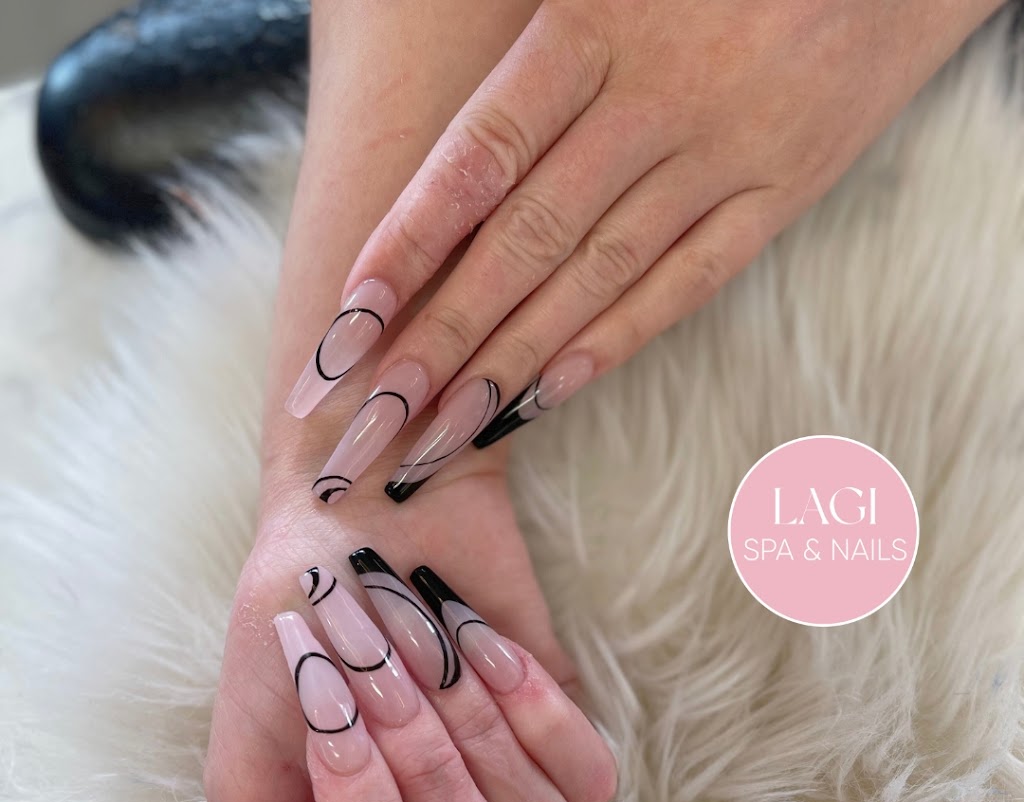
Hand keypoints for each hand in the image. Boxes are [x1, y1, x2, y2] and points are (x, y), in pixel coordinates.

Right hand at [206, 450, 614, 801]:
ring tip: (430, 654)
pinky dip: (533, 709)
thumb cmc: (296, 630)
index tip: (333, 729)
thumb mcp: (245, 768)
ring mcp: (509, 795)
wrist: (361, 517)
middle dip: (424, 769)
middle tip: (381, 677)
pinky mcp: (563, 736)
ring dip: (474, 729)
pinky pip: (590, 781)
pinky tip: (482, 649)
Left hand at [286, 0, 1002, 504]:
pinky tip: (545, 398)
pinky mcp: (779, 197)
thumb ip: (526, 62)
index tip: (349, 322)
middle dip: (439, 339)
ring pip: (593, 280)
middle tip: (374, 418)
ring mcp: (722, 156)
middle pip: (523, 243)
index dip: (407, 244)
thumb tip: (441, 163)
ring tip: (437, 433)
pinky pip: (683, 286)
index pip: (478, 159)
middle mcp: (653, 100)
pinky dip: (610, 344)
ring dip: (508, 365)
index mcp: (593, 26)